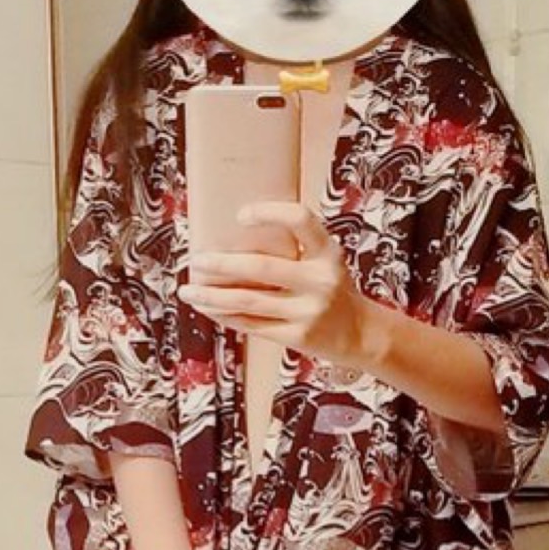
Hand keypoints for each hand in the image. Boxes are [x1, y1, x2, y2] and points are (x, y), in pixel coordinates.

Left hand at [179, 202, 376, 370]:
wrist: (360, 334)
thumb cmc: (330, 288)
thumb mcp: (322, 261)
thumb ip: (292, 250)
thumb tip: (231, 240)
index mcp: (328, 252)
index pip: (301, 220)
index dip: (270, 213)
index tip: (240, 215)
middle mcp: (321, 280)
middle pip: (260, 268)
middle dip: (220, 264)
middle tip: (195, 261)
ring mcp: (309, 311)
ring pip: (247, 302)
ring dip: (211, 296)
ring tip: (188, 291)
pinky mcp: (298, 337)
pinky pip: (251, 325)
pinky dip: (224, 315)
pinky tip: (207, 308)